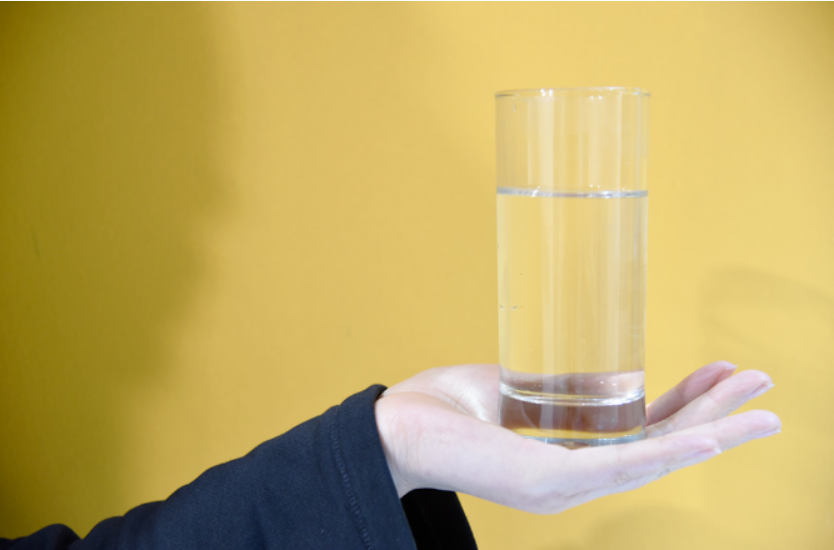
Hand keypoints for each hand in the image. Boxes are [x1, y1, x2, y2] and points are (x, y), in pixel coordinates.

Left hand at [374, 362, 779, 513]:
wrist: (394, 427)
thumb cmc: (448, 410)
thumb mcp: (520, 393)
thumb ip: (565, 391)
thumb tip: (610, 375)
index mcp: (570, 457)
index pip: (642, 435)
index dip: (686, 407)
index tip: (722, 373)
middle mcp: (575, 478)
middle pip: (661, 448)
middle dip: (717, 419)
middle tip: (766, 390)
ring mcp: (565, 484)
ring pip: (655, 459)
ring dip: (712, 434)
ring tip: (762, 412)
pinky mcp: (550, 480)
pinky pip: (622, 466)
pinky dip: (671, 452)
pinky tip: (709, 438)